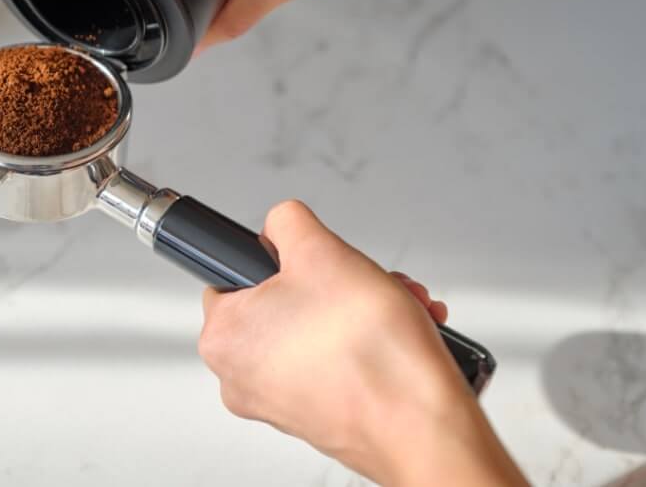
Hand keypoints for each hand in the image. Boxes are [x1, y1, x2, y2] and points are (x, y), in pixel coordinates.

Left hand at [198, 201, 525, 486]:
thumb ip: (288, 221)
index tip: (309, 259)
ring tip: (396, 305)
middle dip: (338, 280)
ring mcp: (280, 400)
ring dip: (360, 306)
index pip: (233, 273)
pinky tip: (400, 331)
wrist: (422, 424)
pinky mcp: (319, 414)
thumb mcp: (320, 249)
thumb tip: (281, 222)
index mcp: (224, 336)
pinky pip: (337, 360)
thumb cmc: (369, 353)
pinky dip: (367, 340)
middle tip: (366, 279)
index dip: (279, 256)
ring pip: (318, 327)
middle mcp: (241, 376)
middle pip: (286, 299)